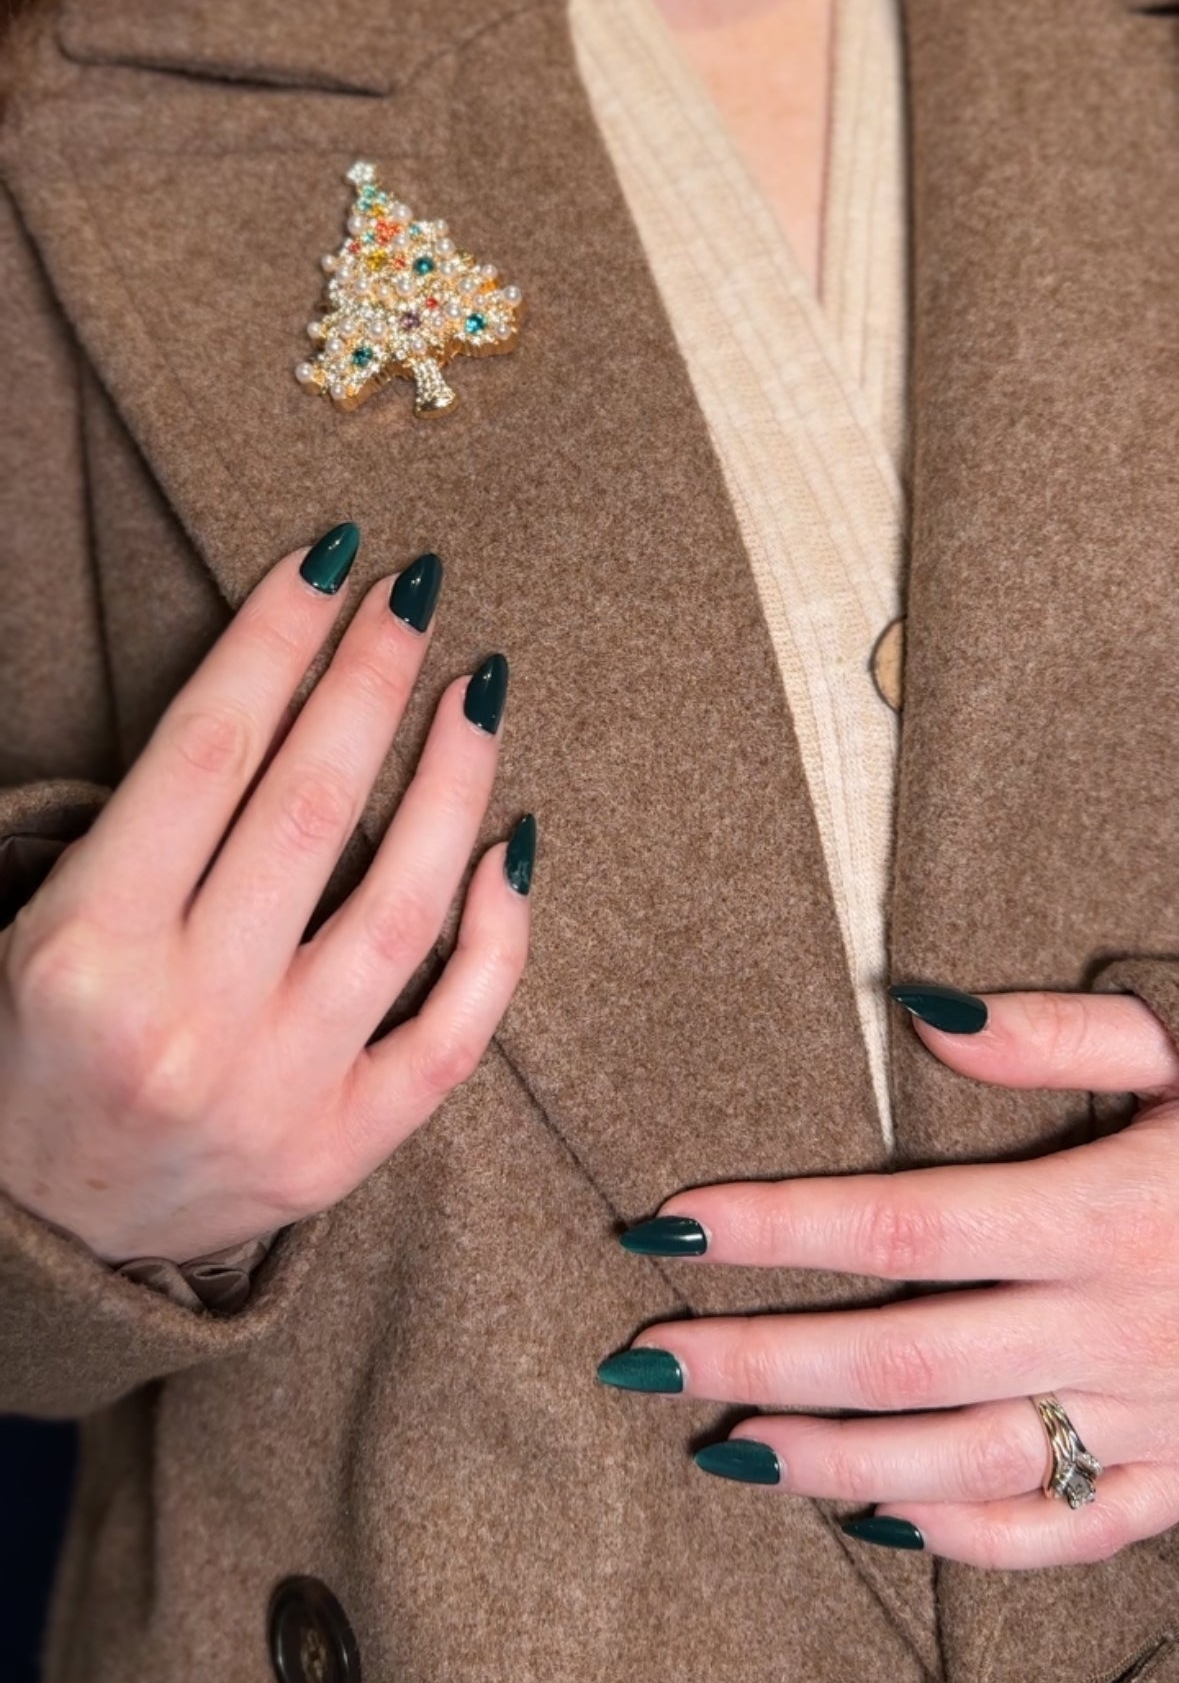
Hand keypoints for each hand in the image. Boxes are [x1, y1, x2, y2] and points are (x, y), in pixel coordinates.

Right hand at [0, 525, 534, 1266]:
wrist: (41, 1237)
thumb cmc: (35, 1048)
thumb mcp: (41, 922)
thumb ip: (141, 826)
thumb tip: (281, 687)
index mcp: (87, 950)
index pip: (209, 749)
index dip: (279, 636)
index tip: (333, 559)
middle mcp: (185, 1018)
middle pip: (312, 805)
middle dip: (372, 677)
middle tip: (418, 592)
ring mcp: (274, 1092)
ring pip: (402, 907)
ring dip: (452, 782)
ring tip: (478, 689)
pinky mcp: (338, 1151)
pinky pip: (451, 1035)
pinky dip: (498, 939)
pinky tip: (515, 847)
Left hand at [599, 987, 1178, 1568]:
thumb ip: (1060, 1033)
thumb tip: (918, 1008)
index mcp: (1107, 1211)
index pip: (898, 1226)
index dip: (770, 1230)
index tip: (666, 1227)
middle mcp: (1118, 1326)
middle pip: (901, 1357)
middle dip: (759, 1358)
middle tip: (646, 1357)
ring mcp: (1157, 1416)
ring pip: (964, 1461)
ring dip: (831, 1458)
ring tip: (725, 1442)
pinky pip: (1069, 1532)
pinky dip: (967, 1533)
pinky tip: (880, 1513)